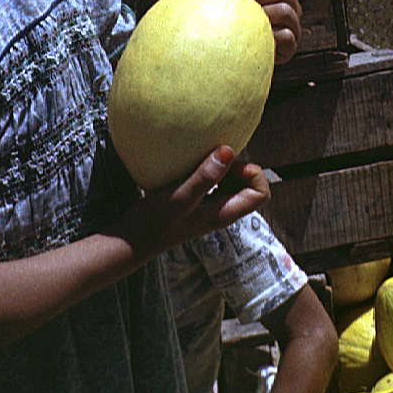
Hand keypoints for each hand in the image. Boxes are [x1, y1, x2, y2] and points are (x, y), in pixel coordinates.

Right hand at [115, 145, 270, 257]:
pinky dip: (208, 171)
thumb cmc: (155, 222)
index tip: (232, 163)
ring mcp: (209, 207)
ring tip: (204, 157)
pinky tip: (191, 163)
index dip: (254, 175)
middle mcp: (222, 211)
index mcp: (225, 213)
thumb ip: (205, 177)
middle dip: (239, 167)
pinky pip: (213, 182)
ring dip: (223, 167)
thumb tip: (229, 151)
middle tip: (216, 157)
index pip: (261, 194)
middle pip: (249, 186)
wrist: (132, 240)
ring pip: (231, 183)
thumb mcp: (180, 197)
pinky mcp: (195, 202)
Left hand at [217, 0, 301, 64]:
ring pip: (286, 11)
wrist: (216, 42)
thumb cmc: (220, 10)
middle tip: (241, 10)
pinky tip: (253, 40)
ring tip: (246, 25)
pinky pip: (287, 36)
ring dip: (260, 17)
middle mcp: (290, 4)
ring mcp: (292, 25)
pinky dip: (268, 37)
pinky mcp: (289, 47)